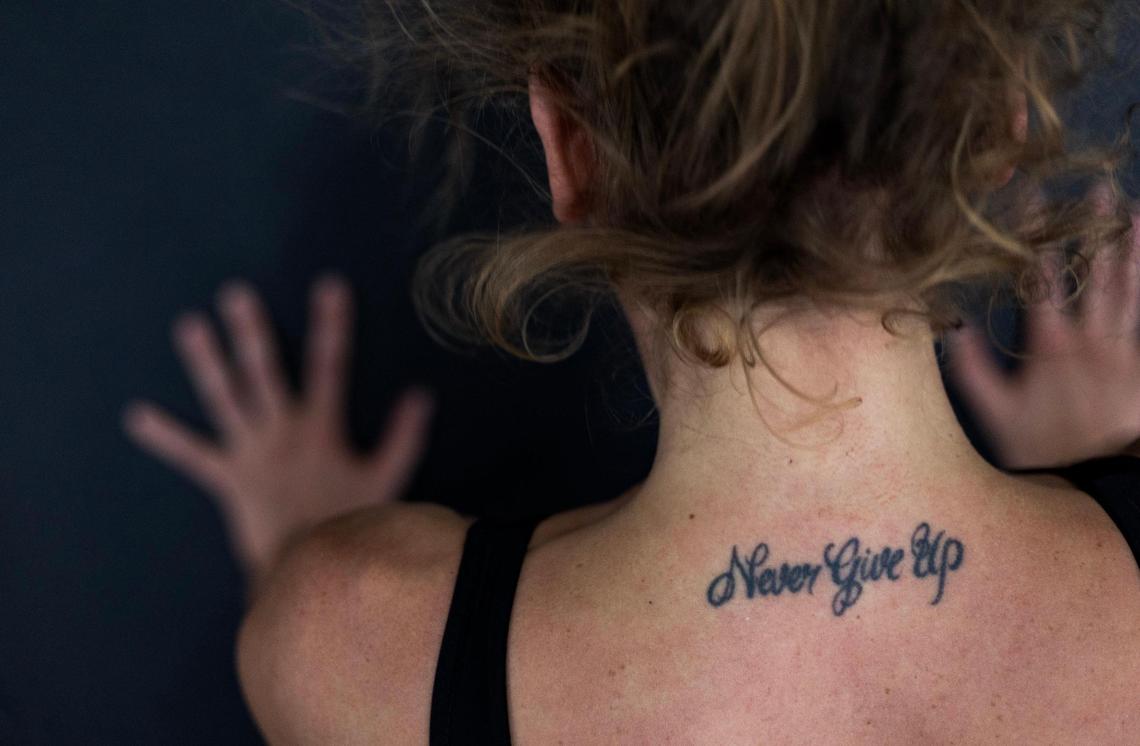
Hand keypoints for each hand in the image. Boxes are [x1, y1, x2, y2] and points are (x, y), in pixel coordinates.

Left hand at [123, 277, 434, 587]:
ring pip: (225, 400)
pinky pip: (192, 455)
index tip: (329, 286)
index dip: (331, 326)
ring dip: (206, 363)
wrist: (310, 571)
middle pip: (265, 374)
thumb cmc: (351, 523)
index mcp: (321, 429)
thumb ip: (404, 436)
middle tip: (235, 294)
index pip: (331, 367)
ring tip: (190, 326)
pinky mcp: (227, 478)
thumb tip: (422, 395)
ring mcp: (251, 454)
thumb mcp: (388, 479)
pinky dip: (166, 437)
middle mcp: (282, 433)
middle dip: (251, 333)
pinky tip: (137, 416)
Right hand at [947, 211, 1139, 468]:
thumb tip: (954, 326)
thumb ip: (972, 369)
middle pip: (1092, 271)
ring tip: (1136, 211)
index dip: (1035, 235)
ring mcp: (1124, 347)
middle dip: (1094, 226)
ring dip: (1132, 247)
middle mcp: (1090, 336)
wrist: (1100, 478)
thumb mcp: (995, 414)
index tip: (1034, 198)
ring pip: (1130, 287)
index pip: (1039, 277)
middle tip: (1099, 185)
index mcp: (1049, 343)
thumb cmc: (1043, 447)